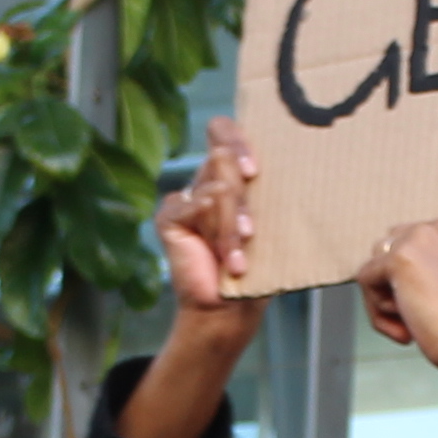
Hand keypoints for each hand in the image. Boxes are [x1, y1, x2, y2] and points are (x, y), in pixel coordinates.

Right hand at [157, 129, 266, 330]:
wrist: (231, 308)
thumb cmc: (258, 267)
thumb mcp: (268, 221)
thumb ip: (263, 190)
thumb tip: (257, 169)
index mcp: (232, 174)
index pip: (223, 130)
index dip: (237, 140)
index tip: (254, 172)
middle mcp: (207, 180)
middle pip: (222, 157)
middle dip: (242, 199)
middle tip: (250, 231)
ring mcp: (186, 197)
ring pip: (215, 187)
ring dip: (232, 227)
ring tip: (237, 257)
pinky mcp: (169, 217)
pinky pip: (192, 205)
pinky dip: (213, 231)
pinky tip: (220, 256)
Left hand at [358, 216, 437, 370]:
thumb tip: (409, 270)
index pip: (413, 243)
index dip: (414, 280)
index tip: (432, 309)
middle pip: (390, 248)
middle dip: (395, 286)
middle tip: (418, 319)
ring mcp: (420, 238)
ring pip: (376, 265)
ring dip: (386, 300)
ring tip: (412, 325)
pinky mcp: (399, 258)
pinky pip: (365, 280)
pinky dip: (377, 313)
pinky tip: (405, 331)